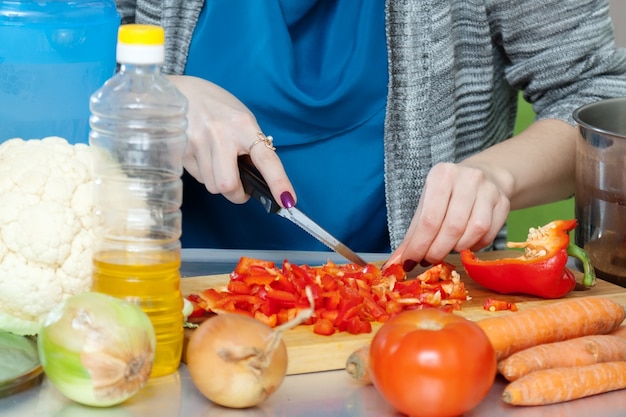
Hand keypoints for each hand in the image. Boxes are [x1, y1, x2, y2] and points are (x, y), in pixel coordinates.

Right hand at [169, 75, 295, 205]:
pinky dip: (206, 175)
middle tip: (241, 187)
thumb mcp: (243, 121)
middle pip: (228, 185)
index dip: (278, 182)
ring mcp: (197, 143)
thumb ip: (252, 148)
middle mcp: (220, 134)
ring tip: (220, 164)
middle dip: (237, 194)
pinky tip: (205, 158)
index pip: (265, 159)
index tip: (288, 200)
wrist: (184, 92)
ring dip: (220, 183)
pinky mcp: (181, 152)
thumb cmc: (220, 109)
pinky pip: (199, 179)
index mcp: (244, 125)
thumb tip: (258, 181)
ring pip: (212, 186)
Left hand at [387, 162, 509, 268]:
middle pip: (452, 227)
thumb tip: (396, 263)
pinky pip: (489, 234)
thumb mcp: (426, 205)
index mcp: (442, 175)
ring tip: (447, 249)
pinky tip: (465, 244)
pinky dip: (474, 246)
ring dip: (457, 248)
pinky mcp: (504, 202)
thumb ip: (413, 235)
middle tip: (429, 260)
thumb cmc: (448, 195)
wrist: (485, 176)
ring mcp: (489, 190)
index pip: (429, 218)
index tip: (409, 262)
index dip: (419, 245)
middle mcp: (468, 178)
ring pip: (474, 231)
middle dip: (437, 250)